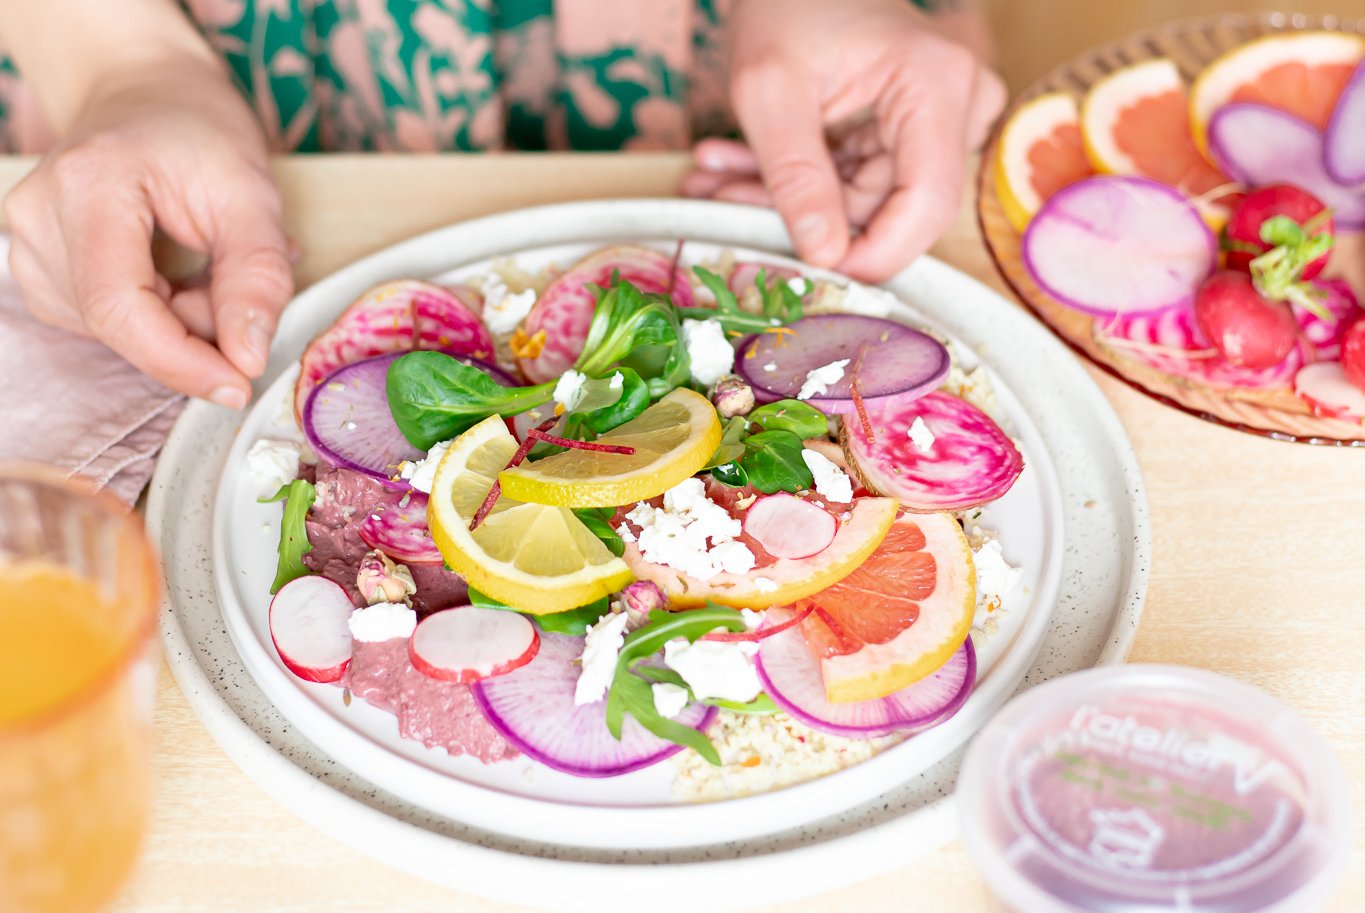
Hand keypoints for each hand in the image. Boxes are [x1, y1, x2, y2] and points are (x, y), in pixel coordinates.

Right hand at [4, 53, 291, 407]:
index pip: (118, 306)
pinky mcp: (38, 267)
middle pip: (117, 324)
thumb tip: (248, 358)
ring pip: (114, 331)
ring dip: (178, 321)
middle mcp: (39, 215)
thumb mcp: (253, 194)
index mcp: (88, 184)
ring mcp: (28, 243)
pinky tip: (173, 272)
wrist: (147, 93)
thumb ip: (257, 277)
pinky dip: (155, 315)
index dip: (179, 359)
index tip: (238, 383)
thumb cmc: (199, 132)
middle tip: (240, 289)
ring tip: (204, 263)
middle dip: (193, 332)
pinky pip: (105, 323)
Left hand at [681, 0, 1004, 281]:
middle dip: (805, 219)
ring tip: (712, 179)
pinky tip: (733, 168)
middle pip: (891, 207)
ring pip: (864, 202)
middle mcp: (957, 106)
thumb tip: (823, 255)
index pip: (927, 203)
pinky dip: (795, 183)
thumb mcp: (770, 92)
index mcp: (936, 85)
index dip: (876, 253)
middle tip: (722, 205)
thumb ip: (795, 178)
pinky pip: (854, 184)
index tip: (815, 272)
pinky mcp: (910, 134)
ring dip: (785, 200)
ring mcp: (938, 122)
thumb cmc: (786, 5)